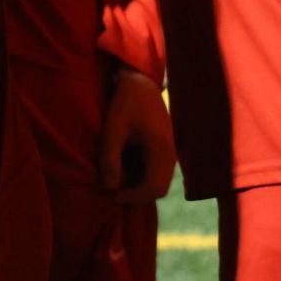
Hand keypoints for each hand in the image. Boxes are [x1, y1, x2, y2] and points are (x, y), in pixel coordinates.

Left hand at [99, 66, 175, 202]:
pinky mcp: (164, 149)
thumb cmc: (126, 103)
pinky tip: (123, 166)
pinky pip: (156, 170)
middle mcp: (171, 155)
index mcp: (162, 151)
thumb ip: (110, 158)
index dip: (135, 197)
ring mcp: (170, 152)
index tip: (114, 195)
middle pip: (159, 188)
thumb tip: (110, 187)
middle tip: (113, 189)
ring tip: (115, 177)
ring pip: (158, 180)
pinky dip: (140, 175)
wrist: (140, 83)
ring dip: (138, 184)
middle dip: (136, 194)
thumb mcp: (113, 129)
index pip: (155, 188)